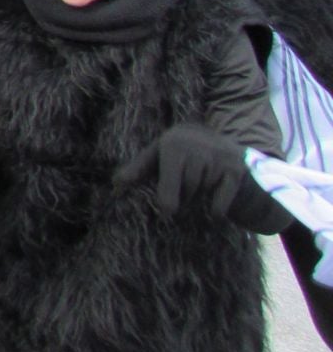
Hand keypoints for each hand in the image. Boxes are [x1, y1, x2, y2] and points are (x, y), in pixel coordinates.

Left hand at [114, 124, 248, 217]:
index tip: (167, 211)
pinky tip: (213, 207)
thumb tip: (116, 183)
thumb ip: (138, 169)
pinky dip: (216, 210)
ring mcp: (220, 158)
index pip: (169, 178)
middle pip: (187, 189)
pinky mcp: (237, 170)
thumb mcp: (157, 155)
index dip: (167, 198)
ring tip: (197, 190)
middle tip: (183, 198)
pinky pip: (221, 202)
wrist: (218, 140)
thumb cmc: (179, 152)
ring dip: (198, 200)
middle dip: (184, 198)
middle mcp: (198, 148)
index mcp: (174, 144)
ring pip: (204, 193)